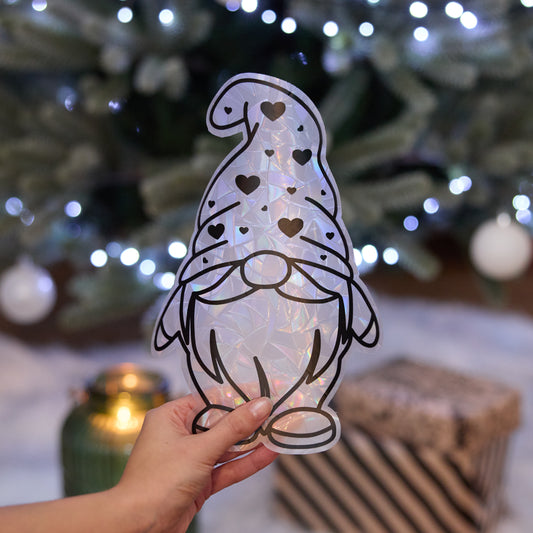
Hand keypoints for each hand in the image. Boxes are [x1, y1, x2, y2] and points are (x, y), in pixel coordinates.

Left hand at [116, 395, 276, 532]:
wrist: (138, 528)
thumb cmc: (156, 483)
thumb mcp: (200, 449)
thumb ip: (233, 428)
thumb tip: (260, 405)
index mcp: (171, 417)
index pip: (210, 399)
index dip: (237, 395)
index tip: (262, 390)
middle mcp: (179, 435)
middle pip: (220, 423)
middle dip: (248, 420)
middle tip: (275, 411)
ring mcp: (189, 460)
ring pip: (225, 447)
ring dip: (250, 442)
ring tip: (278, 430)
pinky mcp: (198, 482)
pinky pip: (225, 468)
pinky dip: (245, 463)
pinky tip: (267, 454)